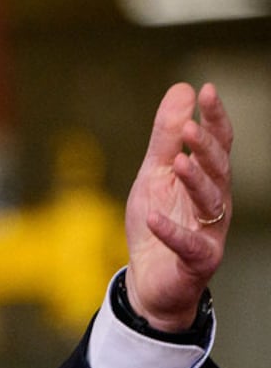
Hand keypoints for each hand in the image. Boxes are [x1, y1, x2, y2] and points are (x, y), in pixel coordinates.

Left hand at [124, 83, 231, 331]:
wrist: (149, 278)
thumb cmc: (157, 221)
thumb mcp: (154, 174)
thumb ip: (166, 136)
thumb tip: (183, 88)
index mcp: (207, 179)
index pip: (219, 144)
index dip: (215, 118)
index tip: (207, 90)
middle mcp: (215, 202)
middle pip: (219, 170)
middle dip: (207, 149)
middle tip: (190, 128)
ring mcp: (210, 231)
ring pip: (210, 203)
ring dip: (195, 181)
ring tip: (178, 162)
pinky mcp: (198, 261)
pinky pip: (189, 244)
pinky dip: (172, 231)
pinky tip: (154, 217)